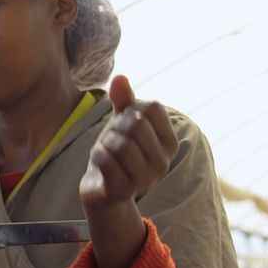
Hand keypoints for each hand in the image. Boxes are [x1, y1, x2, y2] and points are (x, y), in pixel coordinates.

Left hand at [80, 75, 178, 211]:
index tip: (124, 121)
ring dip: (105, 142)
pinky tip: (99, 161)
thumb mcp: (121, 123)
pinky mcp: (124, 190)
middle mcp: (163, 162)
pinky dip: (97, 154)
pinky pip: (106, 159)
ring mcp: (145, 179)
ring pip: (121, 144)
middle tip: (111, 138)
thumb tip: (120, 77)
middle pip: (136, 125)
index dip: (131, 107)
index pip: (152, 107)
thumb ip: (123, 101)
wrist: (102, 189)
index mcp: (170, 143)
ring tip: (106, 150)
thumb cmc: (116, 152)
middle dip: (115, 126)